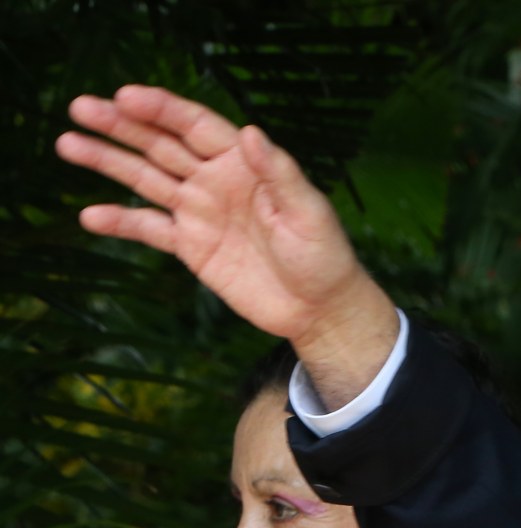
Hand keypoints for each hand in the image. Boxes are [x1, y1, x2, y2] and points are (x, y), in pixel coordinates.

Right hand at [56, 85, 397, 403]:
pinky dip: (121, 222)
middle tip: (81, 108)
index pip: (195, 126)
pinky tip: (90, 215)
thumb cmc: (324, 256)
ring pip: (146, 179)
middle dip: (122, 126)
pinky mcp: (192, 246)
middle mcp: (216, 181)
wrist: (320, 309)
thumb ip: (279, 174)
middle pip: (161, 145)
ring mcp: (200, 212)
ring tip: (68, 144)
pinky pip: (150, 229)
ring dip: (109, 162)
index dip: (161, 109)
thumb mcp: (309, 212)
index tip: (125, 96)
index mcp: (244, 164)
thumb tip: (251, 134)